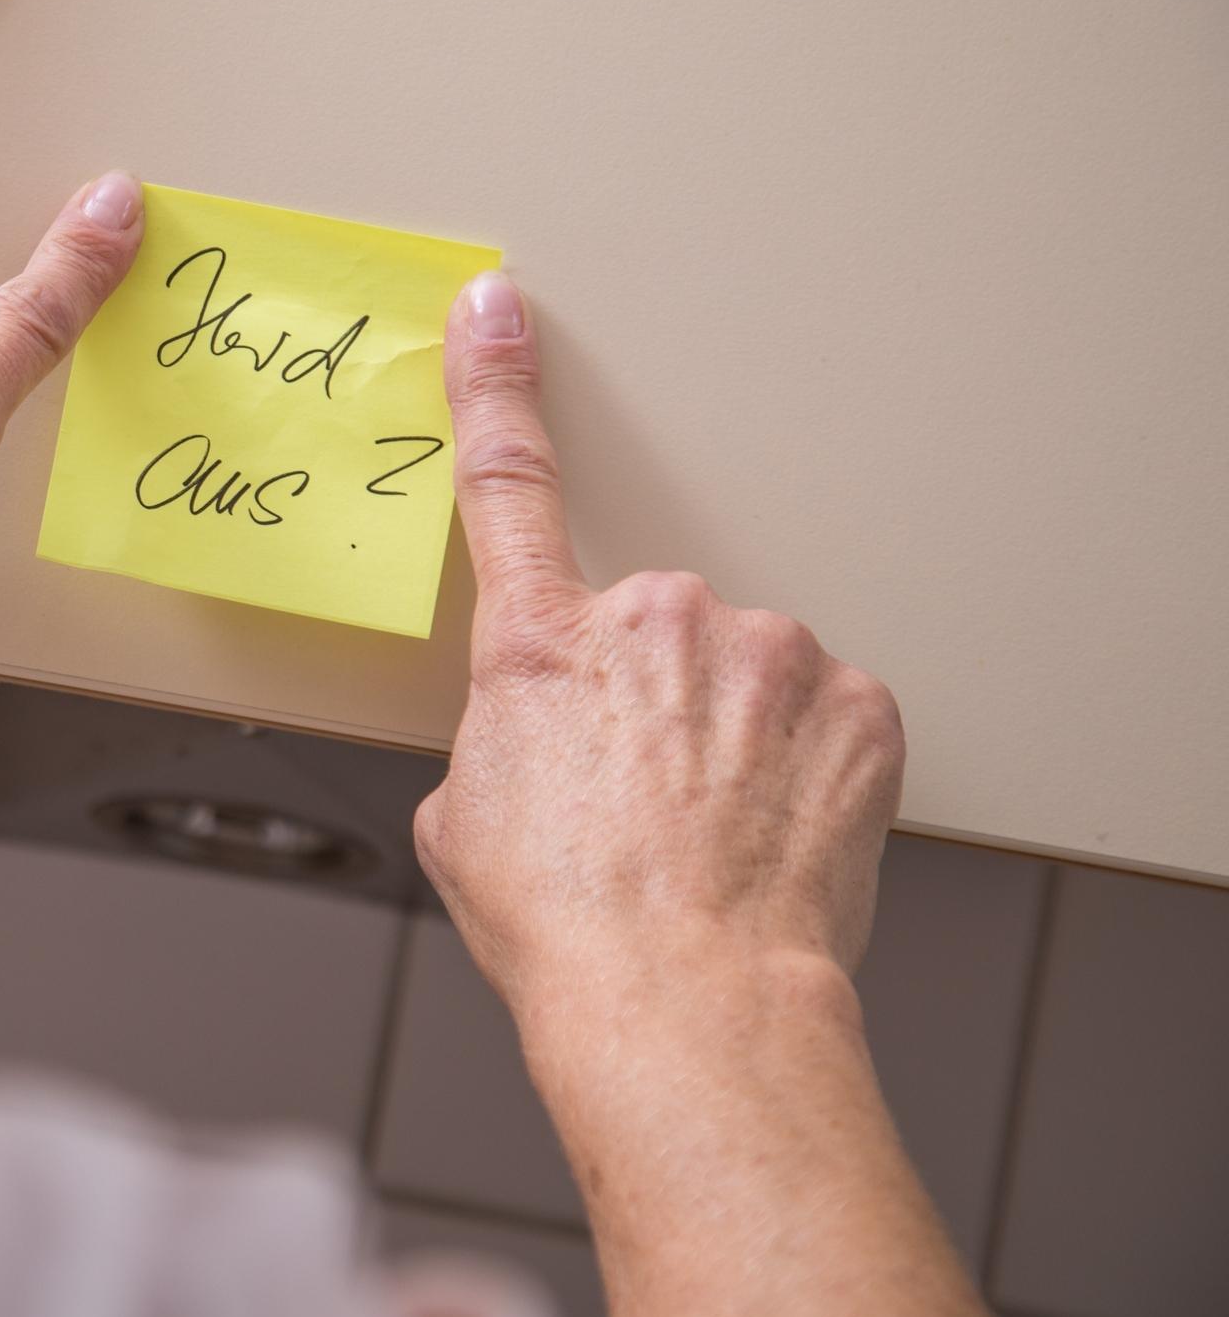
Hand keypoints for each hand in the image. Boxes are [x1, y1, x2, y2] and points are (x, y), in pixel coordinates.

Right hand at [412, 271, 906, 1029]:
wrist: (685, 1002)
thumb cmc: (569, 927)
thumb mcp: (463, 824)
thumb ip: (500, 739)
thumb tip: (535, 746)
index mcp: (538, 646)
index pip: (506, 484)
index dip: (494, 386)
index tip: (495, 313)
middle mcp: (652, 621)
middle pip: (650, 632)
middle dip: (648, 697)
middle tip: (638, 799)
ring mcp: (763, 654)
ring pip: (742, 674)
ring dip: (731, 733)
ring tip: (710, 833)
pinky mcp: (853, 701)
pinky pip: (822, 713)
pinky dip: (805, 764)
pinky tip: (773, 829)